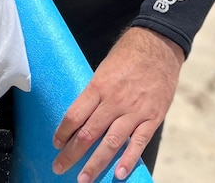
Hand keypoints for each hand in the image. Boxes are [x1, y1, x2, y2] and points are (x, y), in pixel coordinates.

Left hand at [51, 27, 183, 180]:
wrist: (158, 46)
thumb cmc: (128, 55)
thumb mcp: (104, 68)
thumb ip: (95, 92)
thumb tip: (83, 114)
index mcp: (99, 86)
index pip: (75, 114)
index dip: (63, 132)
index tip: (56, 143)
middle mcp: (114, 101)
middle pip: (89, 133)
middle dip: (72, 154)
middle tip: (59, 167)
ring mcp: (135, 111)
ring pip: (111, 143)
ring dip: (95, 164)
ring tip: (83, 179)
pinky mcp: (152, 117)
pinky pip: (139, 142)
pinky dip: (129, 160)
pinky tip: (120, 174)